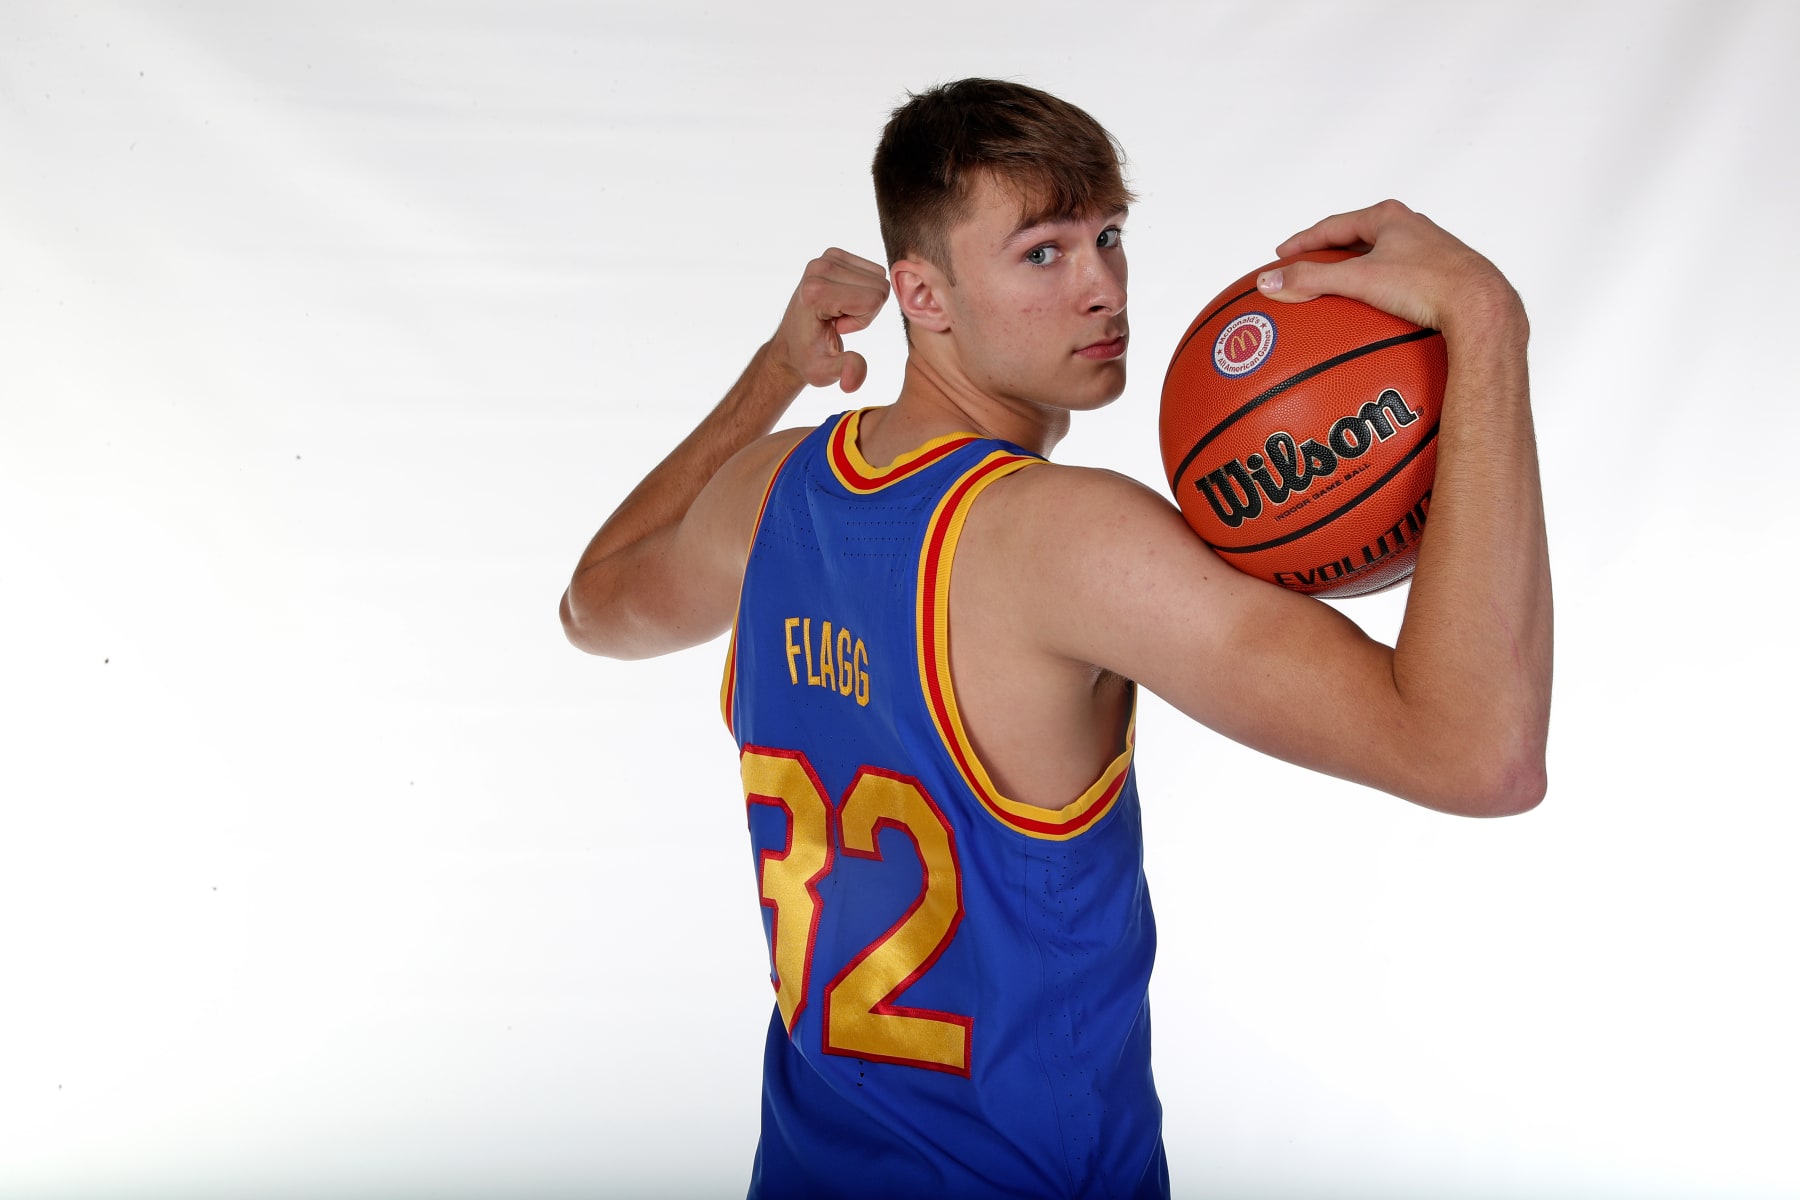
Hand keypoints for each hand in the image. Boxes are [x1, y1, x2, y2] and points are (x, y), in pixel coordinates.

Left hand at [771, 248, 890, 392]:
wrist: (792, 344)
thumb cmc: (809, 358)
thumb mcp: (826, 371)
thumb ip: (845, 371)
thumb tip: (852, 382)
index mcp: (816, 292)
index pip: (873, 299)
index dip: (863, 321)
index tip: (838, 329)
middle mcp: (818, 268)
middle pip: (879, 286)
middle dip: (867, 309)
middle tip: (840, 321)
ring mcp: (825, 258)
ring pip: (878, 277)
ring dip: (865, 300)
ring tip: (839, 313)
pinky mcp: (833, 254)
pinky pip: (872, 270)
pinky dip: (863, 288)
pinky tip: (841, 303)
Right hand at [1255, 200, 1522, 338]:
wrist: (1482, 304)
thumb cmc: (1426, 284)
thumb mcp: (1359, 279)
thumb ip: (1312, 280)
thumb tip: (1267, 283)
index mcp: (1389, 217)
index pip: (1334, 224)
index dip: (1304, 241)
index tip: (1283, 255)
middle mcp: (1412, 227)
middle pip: (1359, 238)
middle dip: (1331, 253)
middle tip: (1307, 269)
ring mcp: (1430, 251)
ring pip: (1383, 258)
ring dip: (1358, 272)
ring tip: (1338, 290)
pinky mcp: (1443, 276)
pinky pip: (1401, 280)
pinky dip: (1380, 291)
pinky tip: (1375, 313)